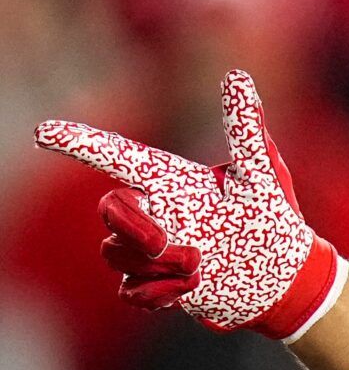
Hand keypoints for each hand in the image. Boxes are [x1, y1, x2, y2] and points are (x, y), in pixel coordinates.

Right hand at [34, 69, 341, 335]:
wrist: (282, 278)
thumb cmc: (269, 217)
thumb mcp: (260, 176)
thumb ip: (246, 130)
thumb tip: (238, 75)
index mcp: (170, 180)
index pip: (117, 156)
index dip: (81, 143)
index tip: (44, 132)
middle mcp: (153, 211)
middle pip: (110, 209)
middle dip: (131, 226)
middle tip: (164, 243)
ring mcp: (150, 250)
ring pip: (117, 253)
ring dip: (158, 266)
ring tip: (201, 268)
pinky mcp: (156, 285)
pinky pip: (130, 292)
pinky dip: (157, 294)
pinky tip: (190, 289)